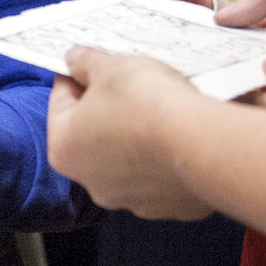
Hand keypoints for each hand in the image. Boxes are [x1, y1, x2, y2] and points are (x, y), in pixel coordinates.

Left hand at [48, 46, 215, 218]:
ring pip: (127, 159)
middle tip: (126, 84)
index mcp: (63, 150)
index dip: (74, 78)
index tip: (86, 64)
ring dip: (136, 136)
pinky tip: (179, 136)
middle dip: (106, 108)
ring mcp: (132, 199)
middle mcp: (91, 182)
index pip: (60, 103)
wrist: (205, 144)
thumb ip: (86, 63)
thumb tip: (74, 59)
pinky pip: (162, 175)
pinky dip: (166, 157)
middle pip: (92, 134)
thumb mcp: (111, 68)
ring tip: (158, 109)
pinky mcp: (170, 206)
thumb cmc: (147, 104)